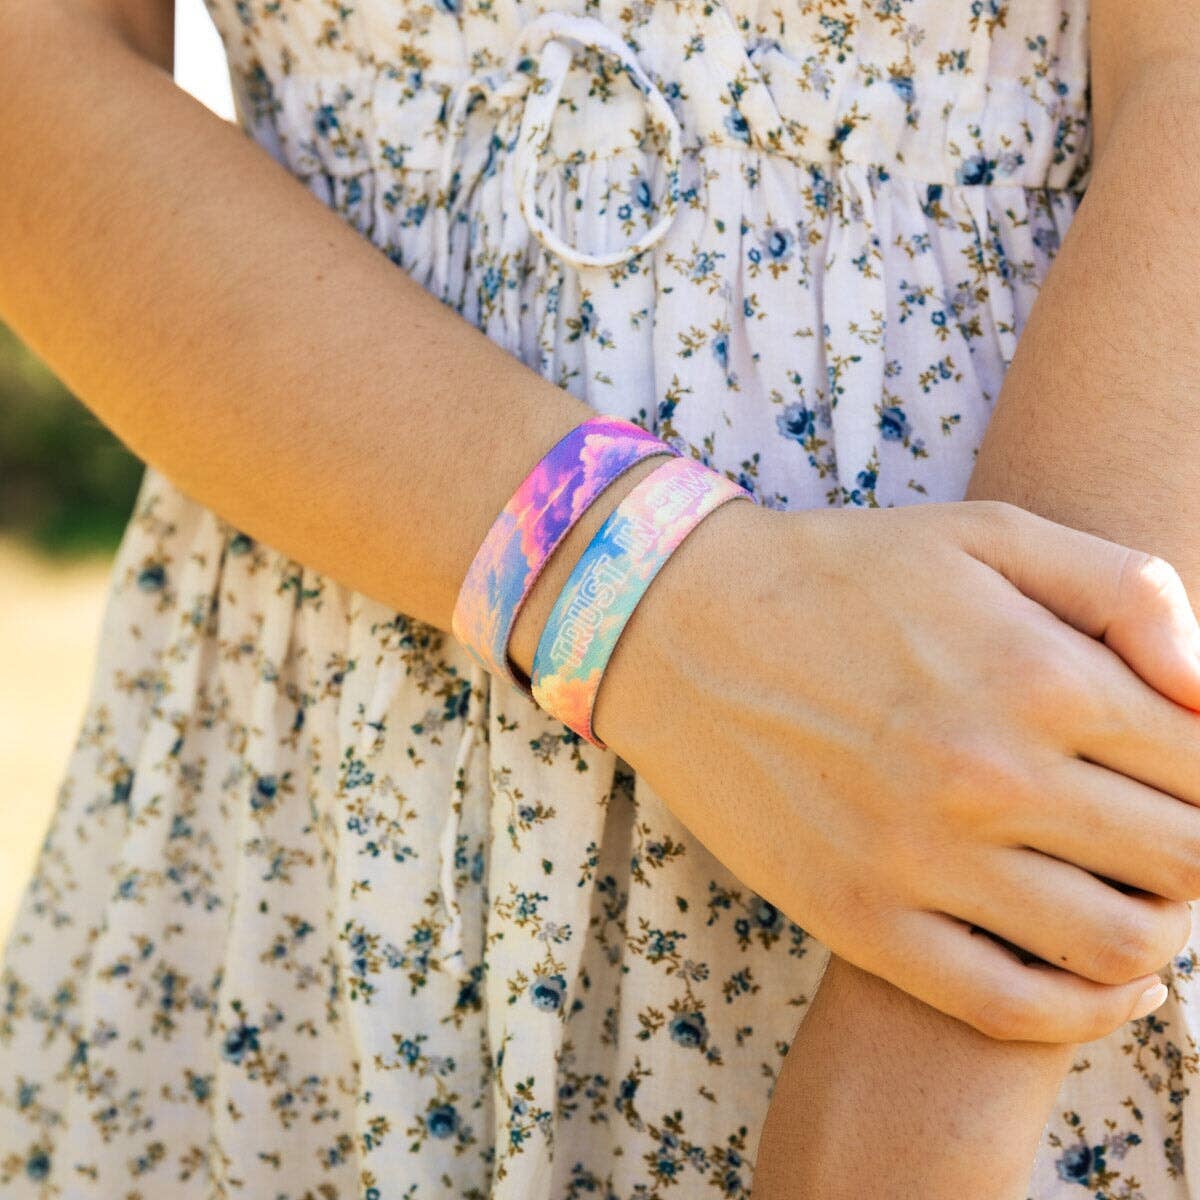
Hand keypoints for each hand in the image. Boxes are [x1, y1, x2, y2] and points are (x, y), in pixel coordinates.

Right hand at [594, 498, 1199, 1041]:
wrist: (681, 626)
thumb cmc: (839, 572)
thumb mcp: (985, 531)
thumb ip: (1126, 589)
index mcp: (1039, 676)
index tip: (1191, 769)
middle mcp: (990, 778)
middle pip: (1186, 862)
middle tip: (1168, 827)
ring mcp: (922, 860)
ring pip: (1119, 947)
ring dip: (1161, 930)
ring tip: (1138, 892)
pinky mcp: (862, 918)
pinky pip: (1014, 1007)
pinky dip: (1087, 1009)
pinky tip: (1105, 979)